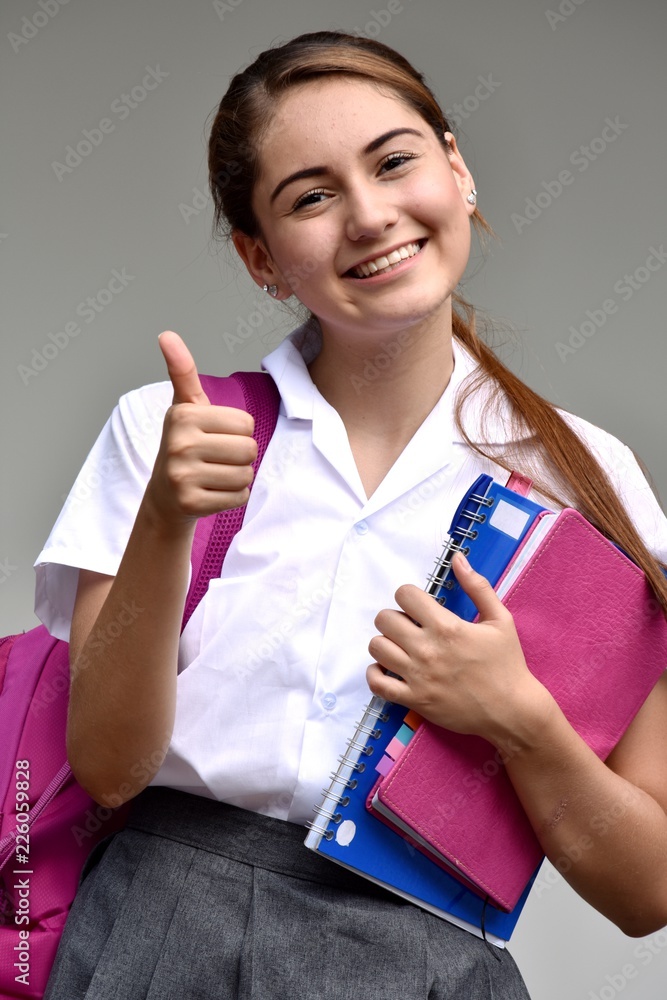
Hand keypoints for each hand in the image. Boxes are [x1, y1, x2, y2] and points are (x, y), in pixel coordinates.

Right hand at [144, 331, 257, 526]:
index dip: (238, 432)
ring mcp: (182, 476)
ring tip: (214, 475)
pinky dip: (233, 497)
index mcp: (183, 415)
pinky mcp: (191, 503)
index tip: (215, 437)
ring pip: (246, 475)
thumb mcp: (185, 407)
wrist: (165, 496)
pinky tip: (212, 492)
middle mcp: (179, 444)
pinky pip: (239, 497)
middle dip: (241, 456)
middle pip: (249, 449)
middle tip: (217, 459)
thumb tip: (166, 334)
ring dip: (238, 477)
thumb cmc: (184, 445)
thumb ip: (182, 371)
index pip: (246, 424)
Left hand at [366, 553, 549, 746]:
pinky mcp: (414, 700)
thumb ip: (478, 587)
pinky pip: (377, 683)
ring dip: (386, 643)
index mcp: (446, 627)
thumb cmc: (507, 664)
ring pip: (377, 648)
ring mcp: (418, 677)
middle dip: (394, 617)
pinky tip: (389, 669)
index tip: (418, 606)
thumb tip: (458, 558)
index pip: (404, 595)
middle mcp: (427, 650)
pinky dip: (376, 674)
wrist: (512, 710)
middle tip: (409, 626)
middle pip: (385, 619)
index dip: (409, 596)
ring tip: (401, 647)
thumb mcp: (500, 619)